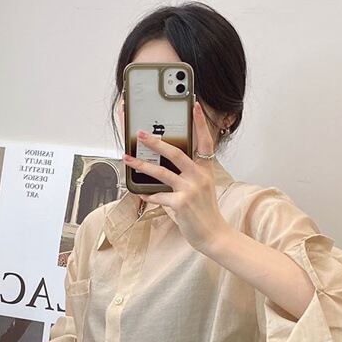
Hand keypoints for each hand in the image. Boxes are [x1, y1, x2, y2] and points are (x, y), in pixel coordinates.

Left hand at [122, 99, 228, 252]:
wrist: (214, 235)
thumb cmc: (205, 212)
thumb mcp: (202, 188)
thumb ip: (188, 176)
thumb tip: (163, 167)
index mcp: (205, 170)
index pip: (205, 141)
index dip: (200, 123)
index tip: (196, 106)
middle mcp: (199, 176)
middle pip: (176, 152)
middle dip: (156, 141)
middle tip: (140, 133)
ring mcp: (190, 189)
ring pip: (161, 172)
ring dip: (141, 165)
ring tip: (127, 158)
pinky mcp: (180, 203)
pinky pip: (158, 196)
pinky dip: (149, 195)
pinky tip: (143, 195)